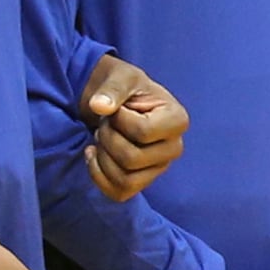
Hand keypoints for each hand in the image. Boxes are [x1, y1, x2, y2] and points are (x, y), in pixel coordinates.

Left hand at [81, 54, 187, 199]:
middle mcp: (174, 148)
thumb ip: (112, 89)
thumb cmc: (124, 88)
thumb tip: (99, 106)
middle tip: (106, 123)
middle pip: (132, 159)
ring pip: (125, 180)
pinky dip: (98, 175)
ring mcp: (159, 168)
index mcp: (177, 120)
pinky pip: (119, 193)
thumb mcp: (120, 77)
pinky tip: (93, 154)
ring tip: (101, 138)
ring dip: (102, 157)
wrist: (116, 103)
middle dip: (108, 139)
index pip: (144, 132)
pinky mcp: (143, 181)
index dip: (120, 120)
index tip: (118, 109)